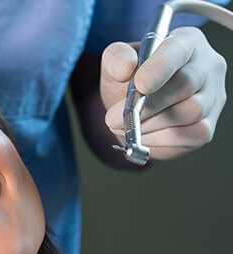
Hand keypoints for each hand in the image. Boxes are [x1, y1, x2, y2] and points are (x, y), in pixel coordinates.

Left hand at [100, 27, 226, 159]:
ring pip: (190, 111)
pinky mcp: (207, 126)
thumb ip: (116, 58)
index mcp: (186, 42)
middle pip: (186, 84)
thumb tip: (124, 67)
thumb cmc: (130, 81)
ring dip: (150, 123)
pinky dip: (161, 139)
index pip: (179, 49)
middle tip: (114, 118)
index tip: (140, 85)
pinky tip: (142, 136)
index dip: (160, 67)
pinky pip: (192, 134)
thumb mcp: (116, 64)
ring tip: (125, 126)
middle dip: (147, 105)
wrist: (133, 111)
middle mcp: (206, 66)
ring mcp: (212, 98)